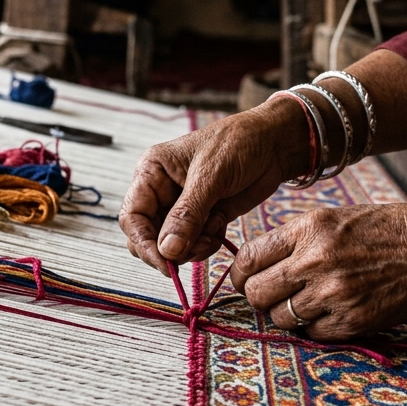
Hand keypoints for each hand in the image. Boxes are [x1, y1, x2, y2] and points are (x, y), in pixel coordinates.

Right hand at [119, 99, 310, 272]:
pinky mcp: (203, 218)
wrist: (274, 143)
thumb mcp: (210, 177)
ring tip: (212, 233)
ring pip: (171, 245)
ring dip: (191, 248)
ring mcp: (182, 207)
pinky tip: (219, 228)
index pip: (132, 216)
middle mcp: (162, 191)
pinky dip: (206, 245)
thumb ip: (187, 215)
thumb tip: (167, 251)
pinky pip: (193, 245)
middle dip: (169, 249)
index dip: (143, 243)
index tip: (164, 262)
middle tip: (194, 250)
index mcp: (152, 172)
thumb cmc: (238, 144)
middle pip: (148, 236)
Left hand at [230, 204, 406, 340]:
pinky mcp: (351, 321)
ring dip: (288, 314)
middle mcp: (316, 260)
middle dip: (260, 297)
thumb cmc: (386, 232)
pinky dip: (316, 328)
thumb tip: (254, 264)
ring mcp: (333, 293)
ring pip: (280, 318)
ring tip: (309, 302)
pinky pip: (311, 334)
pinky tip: (333, 311)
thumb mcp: (335, 219)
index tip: (246, 279)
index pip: (248, 258)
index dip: (241, 274)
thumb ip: (294, 240)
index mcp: (309, 228)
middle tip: (275, 296)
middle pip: (256, 293)